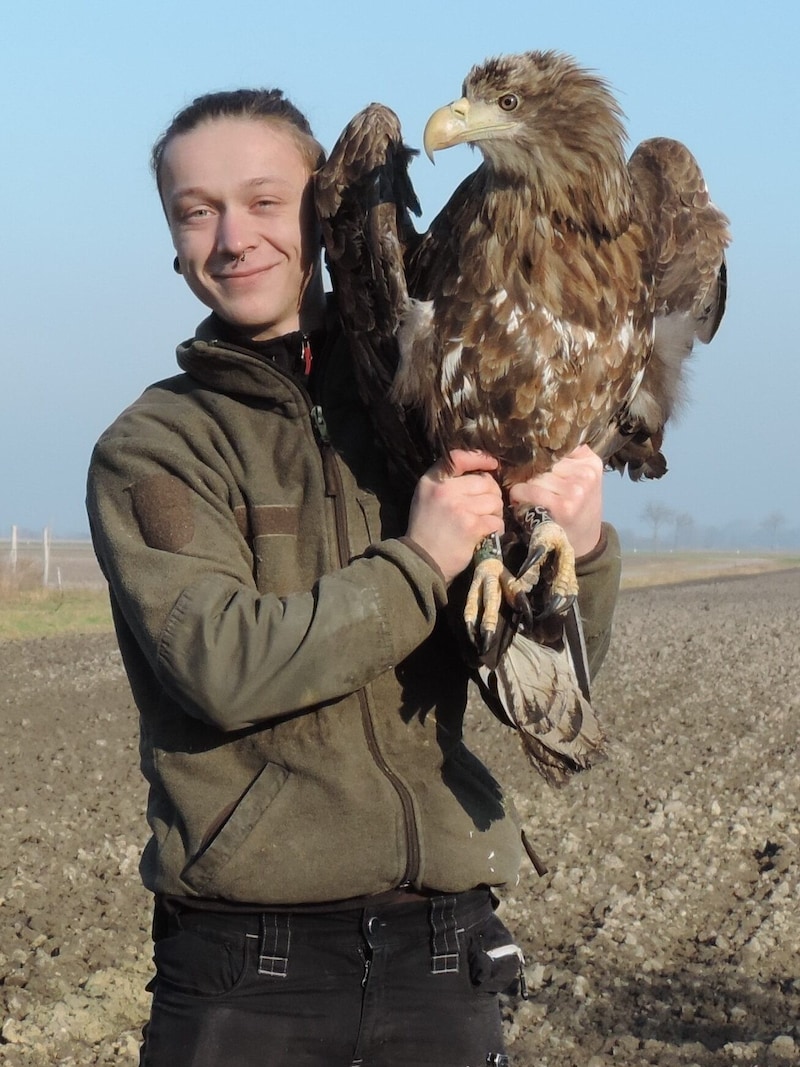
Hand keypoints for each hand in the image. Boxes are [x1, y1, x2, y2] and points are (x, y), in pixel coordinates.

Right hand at [407, 450, 504, 584]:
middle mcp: (445, 490)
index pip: (460, 458)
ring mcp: (459, 508)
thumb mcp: (426, 496)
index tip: (493, 464)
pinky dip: (495, 528)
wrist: (422, 560)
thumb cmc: (426, 529)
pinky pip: (496, 520)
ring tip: (485, 522)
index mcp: (432, 481)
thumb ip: (446, 481)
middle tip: (486, 508)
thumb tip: (481, 472)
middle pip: (485, 482)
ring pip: (494, 502)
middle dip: (492, 495)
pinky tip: (486, 534)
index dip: (480, 458)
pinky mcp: (471, 526)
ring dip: (495, 513)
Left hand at [509, 445, 602, 558]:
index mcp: (591, 461)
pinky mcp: (562, 506)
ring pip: (533, 475)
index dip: (540, 455)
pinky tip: (522, 504)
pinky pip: (526, 490)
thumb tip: (533, 438)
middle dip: (530, 472)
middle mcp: (586, 474)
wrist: (584, 541)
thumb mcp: (581, 479)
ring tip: (528, 497)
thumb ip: (566, 458)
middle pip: (542, 460)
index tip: (534, 464)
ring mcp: (576, 490)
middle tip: (529, 485)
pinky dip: (518, 496)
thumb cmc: (577, 507)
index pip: (555, 446)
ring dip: (523, 485)